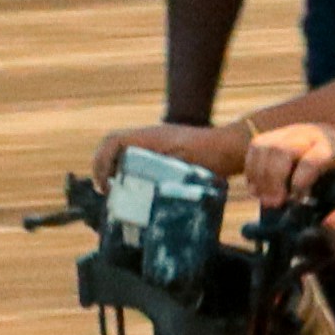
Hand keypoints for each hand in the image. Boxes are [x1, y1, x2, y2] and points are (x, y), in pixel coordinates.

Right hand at [92, 121, 246, 182]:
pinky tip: (139, 188)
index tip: (105, 186)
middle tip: (107, 191)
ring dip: (117, 169)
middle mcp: (150, 136)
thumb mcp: (185, 168)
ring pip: (126, 152)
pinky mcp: (166, 150)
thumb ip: (162, 177)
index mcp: (150, 137)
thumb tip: (141, 197)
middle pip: (114, 146)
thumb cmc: (213, 156)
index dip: (101, 162)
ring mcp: (158, 142)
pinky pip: (140, 156)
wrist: (233, 147)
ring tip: (119, 192)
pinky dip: (131, 170)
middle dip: (104, 167)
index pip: (112, 142)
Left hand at [241, 123, 334, 223]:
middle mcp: (305, 131)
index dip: (252, 169)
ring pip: (282, 150)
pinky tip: (303, 196)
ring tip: (282, 202)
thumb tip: (266, 197)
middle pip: (266, 146)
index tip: (256, 193)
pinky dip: (300, 181)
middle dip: (261, 176)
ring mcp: (322, 136)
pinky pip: (310, 161)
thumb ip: (290, 180)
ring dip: (275, 179)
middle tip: (270, 203)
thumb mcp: (313, 175)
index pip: (259, 144)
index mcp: (296, 135)